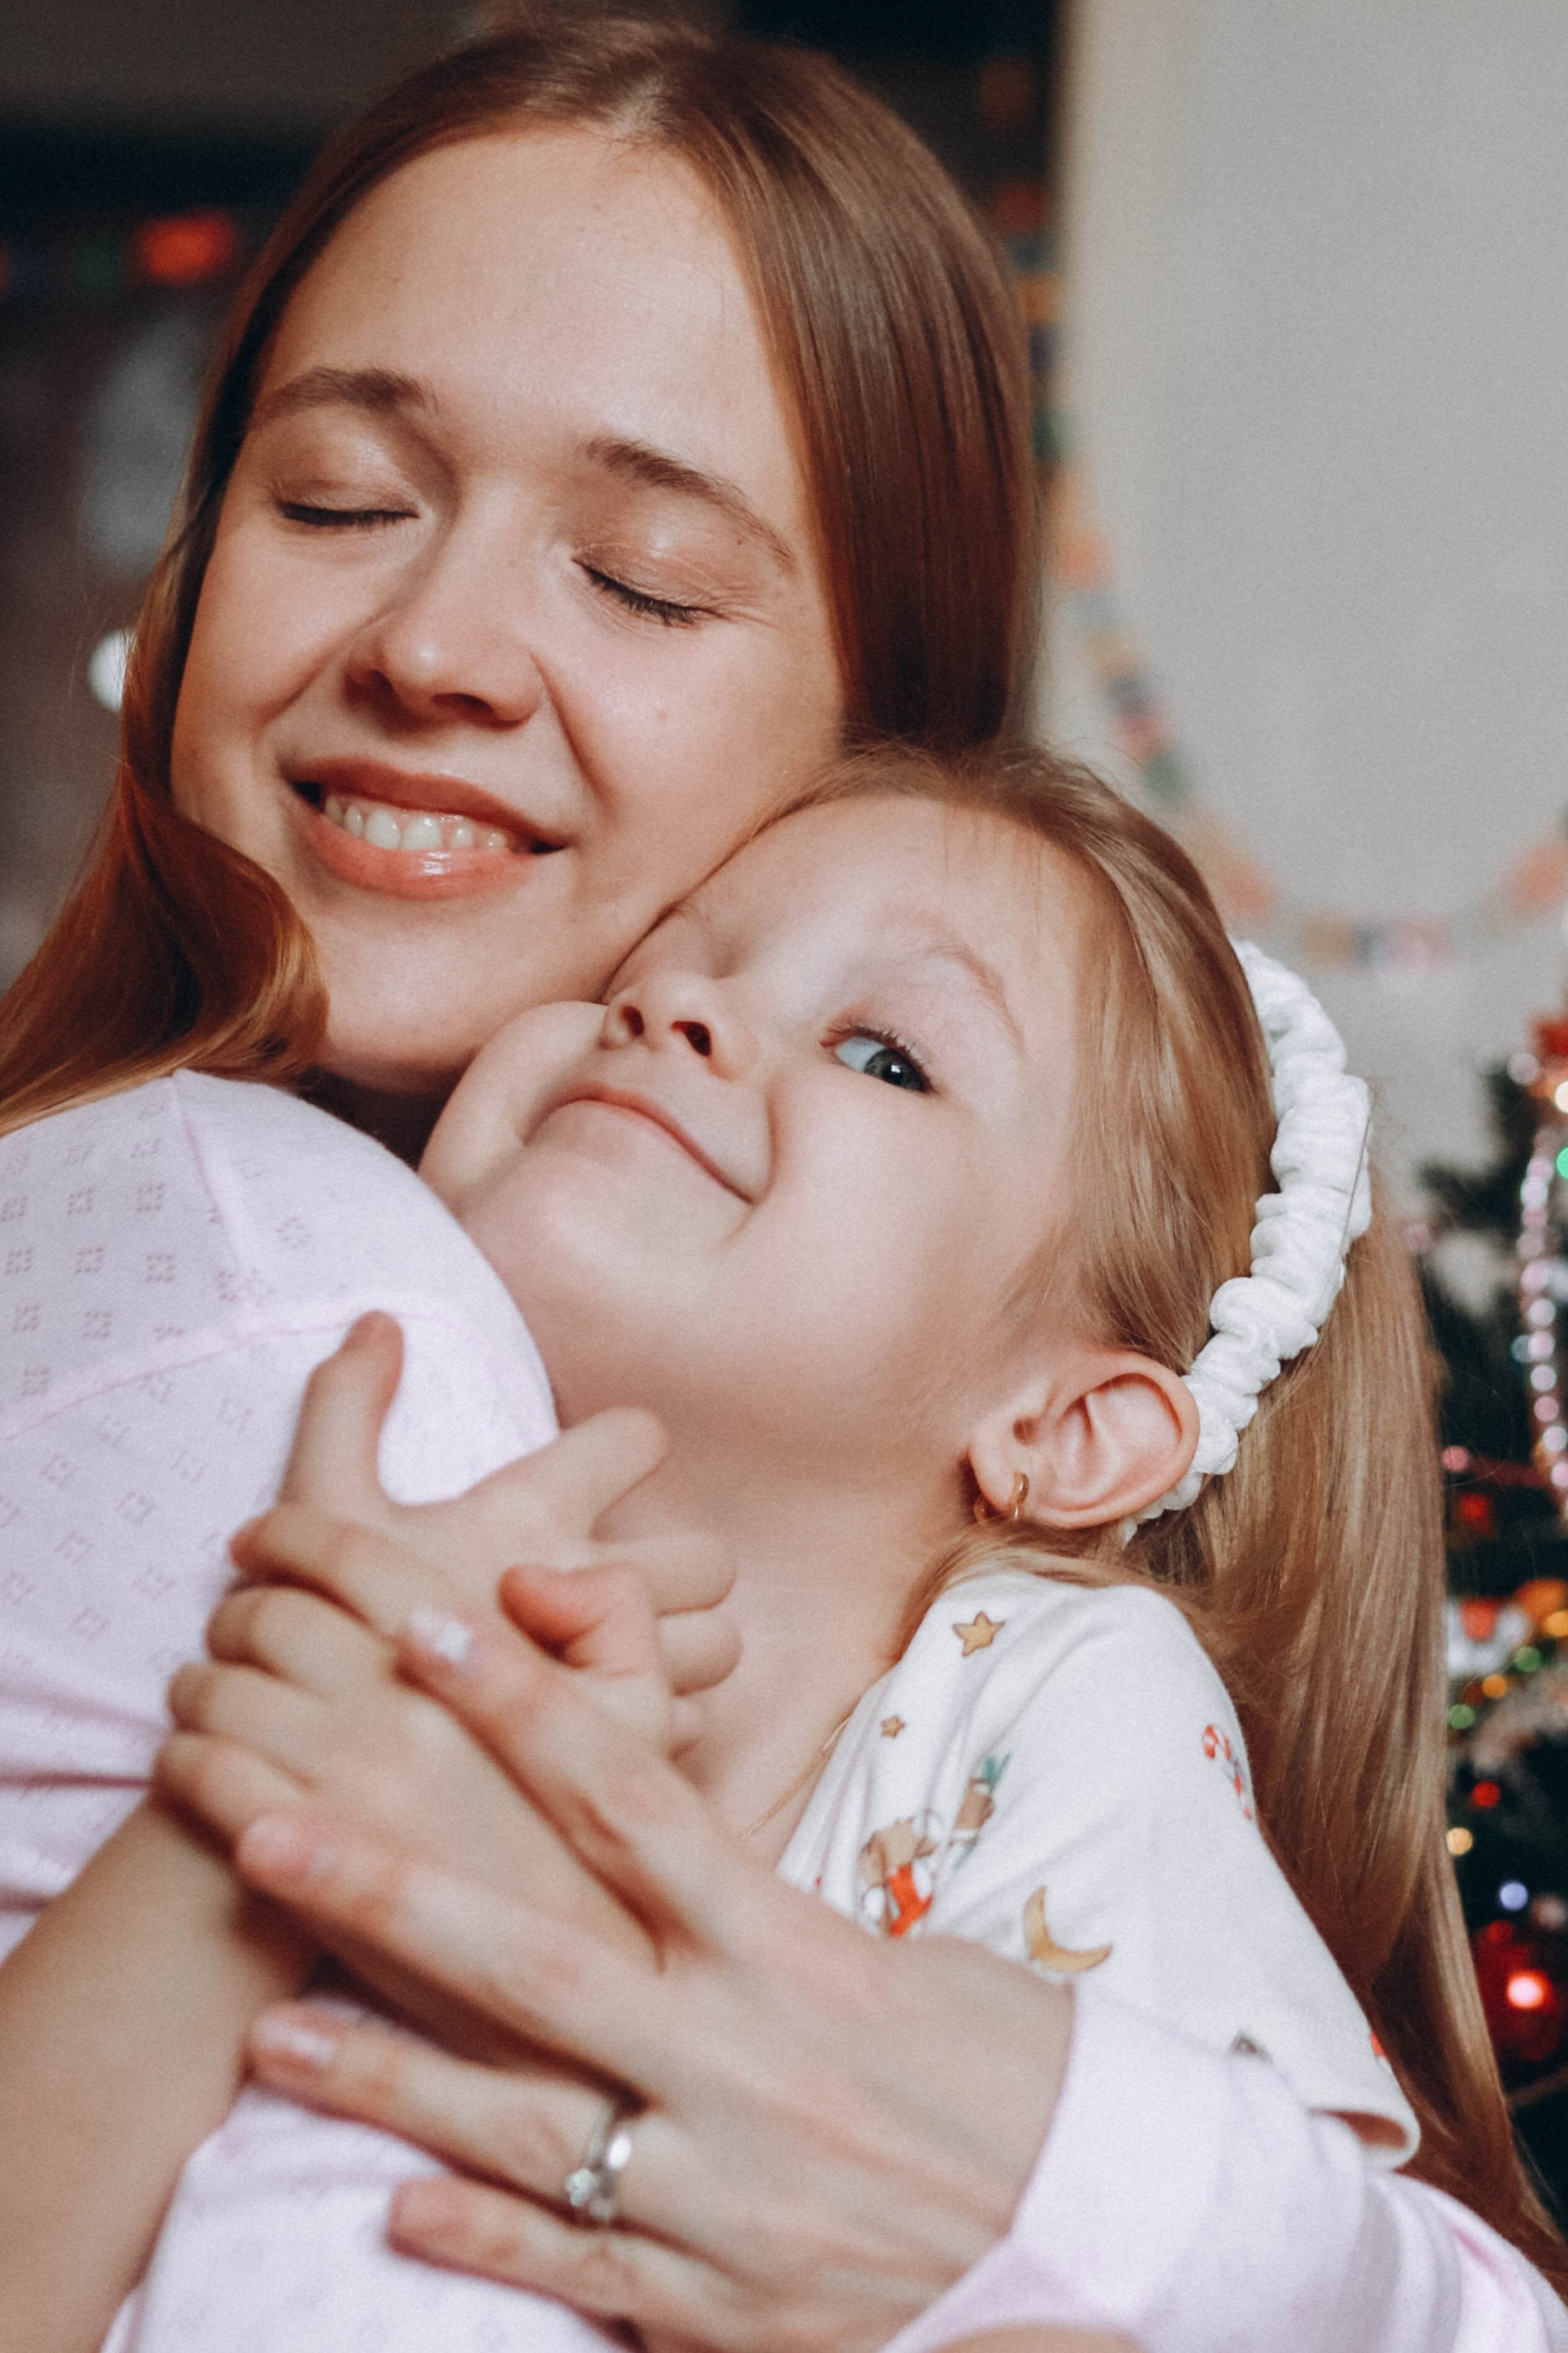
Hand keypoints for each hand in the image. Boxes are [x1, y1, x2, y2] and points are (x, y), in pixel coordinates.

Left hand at [157, 1516, 693, 2028]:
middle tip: (236, 1619)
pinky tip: (199, 1780)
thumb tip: (519, 1575)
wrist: (620, 2056)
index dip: (302, 1532)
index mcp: (504, 1684)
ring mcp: (373, 1827)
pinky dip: (186, 1770)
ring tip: (206, 1704)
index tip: (268, 1531)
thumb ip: (616, 1617)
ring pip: (229, 1708)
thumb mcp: (662, 1736)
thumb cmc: (634, 1884)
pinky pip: (215, 1802)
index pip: (375, 1568)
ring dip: (198, 1690)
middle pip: (282, 1625)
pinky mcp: (315, 1911)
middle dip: (241, 1605)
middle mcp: (436, 1746)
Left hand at [221, 1606, 1074, 2352]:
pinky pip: (575, 2261)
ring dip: (387, 2080)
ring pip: (522, 2123)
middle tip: (267, 1826)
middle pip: (537, 1958)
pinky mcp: (716, 2301)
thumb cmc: (999, 2065)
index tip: (428, 1624)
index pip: (636, 1802)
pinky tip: (391, 2210)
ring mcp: (721, 2188)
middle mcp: (741, 2060)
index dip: (523, 1707)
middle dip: (392, 1892)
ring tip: (273, 2035)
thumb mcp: (900, 1953)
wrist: (1102, 2226)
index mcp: (795, 1952)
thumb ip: (760, 1896)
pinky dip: (481, 2236)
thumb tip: (654, 1821)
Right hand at [262, 1312, 737, 1730]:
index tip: (597, 1472)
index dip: (625, 1447)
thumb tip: (379, 1319)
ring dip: (677, 1645)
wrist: (314, 1773)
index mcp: (531, 1513)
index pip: (638, 1437)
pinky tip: (599, 1719)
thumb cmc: (314, 1632)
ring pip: (718, 1644)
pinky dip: (656, 1717)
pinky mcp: (617, 1747)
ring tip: (611, 1654)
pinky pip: (691, 1721)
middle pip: (710, 1557)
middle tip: (614, 1583)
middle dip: (678, 1568)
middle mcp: (589, 1583)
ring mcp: (613, 1670)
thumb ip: (347, 1403)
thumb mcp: (317, 1504)